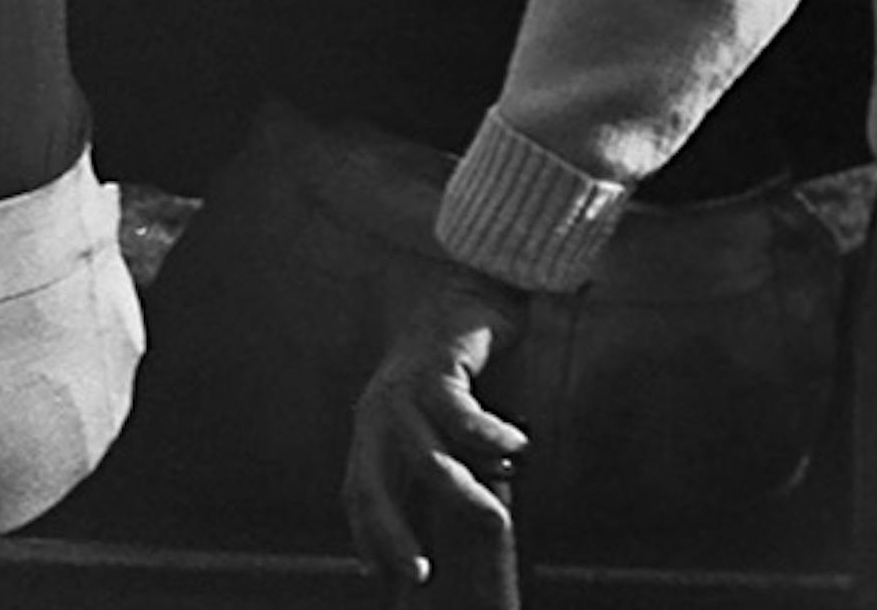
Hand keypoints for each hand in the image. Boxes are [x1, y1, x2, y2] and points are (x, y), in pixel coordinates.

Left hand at [345, 266, 531, 589]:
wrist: (470, 298)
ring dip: (461, 493)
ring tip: (497, 518)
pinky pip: (459, 413)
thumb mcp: (442, 428)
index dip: (367, 536)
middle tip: (420, 572)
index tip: (382, 578)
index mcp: (373, 429)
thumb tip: (462, 531)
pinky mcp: (437, 365)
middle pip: (372, 484)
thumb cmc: (459, 374)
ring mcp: (404, 388)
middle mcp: (379, 411)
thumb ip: (444, 468)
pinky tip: (518, 443)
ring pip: (424, 457)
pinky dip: (489, 436)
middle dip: (392, 534)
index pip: (358, 493)